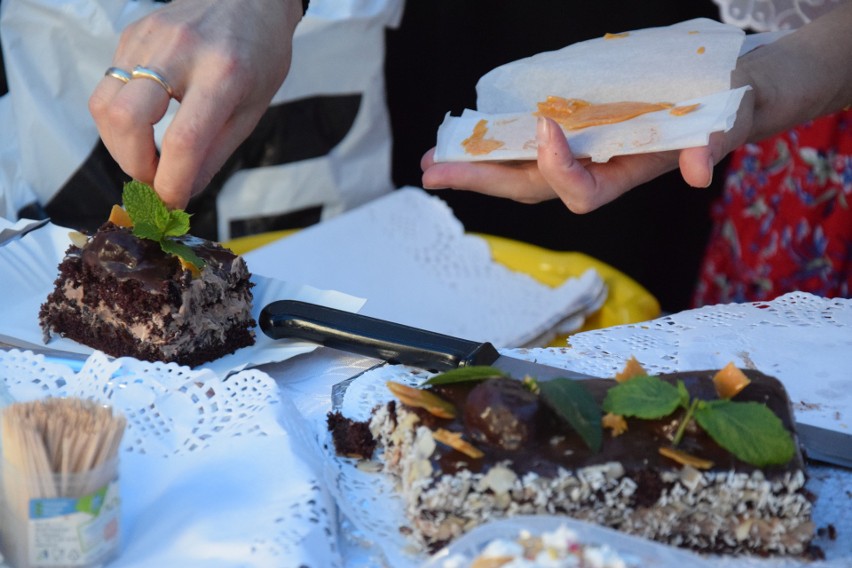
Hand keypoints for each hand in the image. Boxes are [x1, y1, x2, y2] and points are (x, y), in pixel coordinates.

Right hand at [89, 0, 301, 208]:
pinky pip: (109, 85)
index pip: (184, 141)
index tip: (171, 203)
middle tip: (154, 179)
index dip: (171, 182)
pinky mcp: (132, 33)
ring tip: (148, 156)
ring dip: (119, 145)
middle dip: (132, 163)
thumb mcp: (252, 109)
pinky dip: (122, 117)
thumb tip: (182, 192)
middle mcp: (182, 51)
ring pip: (104, 103)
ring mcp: (151, 38)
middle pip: (125, 118)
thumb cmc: (260, 54)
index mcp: (224, 74)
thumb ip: (215, 153)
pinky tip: (147, 121)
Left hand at [422, 106, 751, 213]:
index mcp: (626, 175)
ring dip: (475, 166)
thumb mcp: (727, 121)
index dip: (560, 168)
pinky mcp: (574, 131)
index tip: (546, 126)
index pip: (582, 191)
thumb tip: (699, 168)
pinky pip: (526, 144)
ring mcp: (581, 153)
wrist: (726, 95)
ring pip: (519, 171)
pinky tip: (466, 134)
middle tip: (434, 172)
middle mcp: (595, 170)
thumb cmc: (727, 109)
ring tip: (433, 160)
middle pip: (531, 188)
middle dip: (482, 180)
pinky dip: (495, 140)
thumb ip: (715, 143)